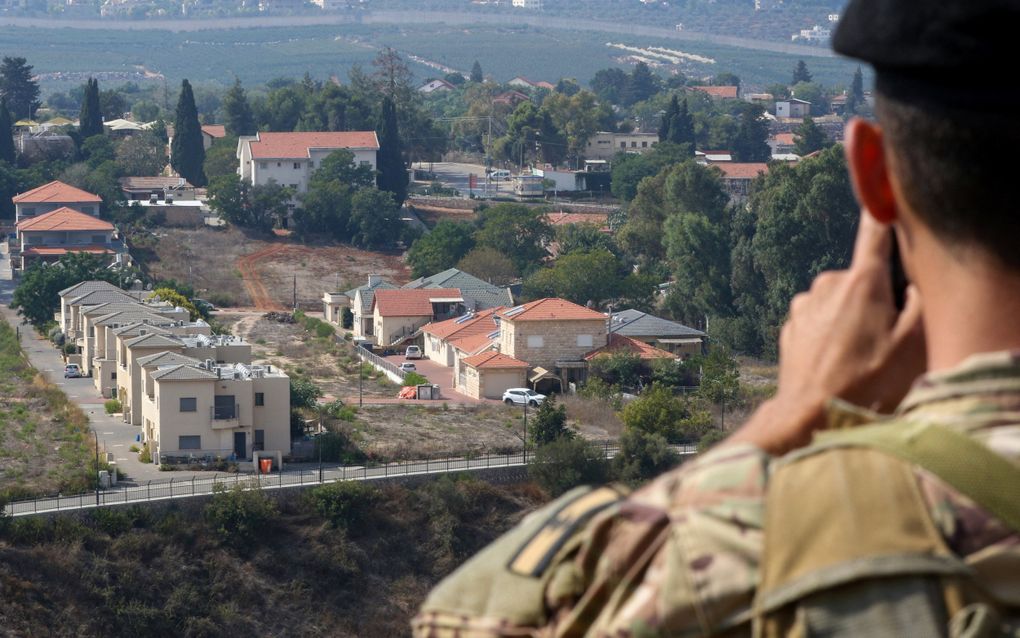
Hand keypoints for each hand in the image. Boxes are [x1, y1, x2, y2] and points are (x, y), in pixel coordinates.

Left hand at [728, 213, 926, 455]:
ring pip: (839, 303)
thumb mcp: (913, 345)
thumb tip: (914, 285)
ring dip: (851, 322)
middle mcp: (826, 286)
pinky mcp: (790, 327)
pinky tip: (838, 365)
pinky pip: (820, 323)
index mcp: (860, 282)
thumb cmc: (866, 384)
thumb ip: (920, 305)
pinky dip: (831, 337)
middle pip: (862, 280)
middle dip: (876, 301)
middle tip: (885, 341)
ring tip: (859, 360)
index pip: (874, 235)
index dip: (882, 212)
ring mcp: (803, 306)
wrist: (808, 417)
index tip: (882, 191)